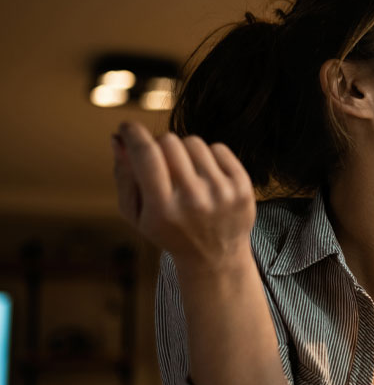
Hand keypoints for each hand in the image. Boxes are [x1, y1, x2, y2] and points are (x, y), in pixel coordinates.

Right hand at [111, 121, 255, 273]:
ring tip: (185, 174)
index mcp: (163, 209)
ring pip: (194, 142)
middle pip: (169, 142)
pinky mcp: (243, 187)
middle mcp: (195, 200)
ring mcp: (222, 193)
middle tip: (160, 162)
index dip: (133, 134)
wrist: (216, 257)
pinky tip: (205, 177)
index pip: (146, 155)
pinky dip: (208, 156)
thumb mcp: (137, 214)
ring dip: (184, 151)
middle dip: (158, 145)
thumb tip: (119, 139)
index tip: (127, 127)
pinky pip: (218, 148)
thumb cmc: (169, 232)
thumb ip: (124, 177)